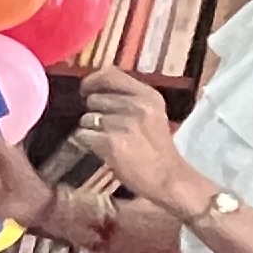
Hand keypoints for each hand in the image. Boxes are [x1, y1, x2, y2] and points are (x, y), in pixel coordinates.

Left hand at [69, 68, 191, 205]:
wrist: (168, 178)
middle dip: (94, 112)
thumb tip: (94, 87)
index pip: (110, 74)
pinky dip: (89, 143)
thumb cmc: (156, 147)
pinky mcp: (111, 142)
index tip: (85, 90)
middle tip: (109, 128)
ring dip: (91, 129)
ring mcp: (124, 124)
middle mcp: (137, 105)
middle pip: (94, 98)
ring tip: (110, 140)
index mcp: (149, 95)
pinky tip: (105, 150)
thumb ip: (128, 98)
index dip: (92, 80)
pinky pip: (84, 135)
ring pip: (87, 118)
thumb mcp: (151, 114)